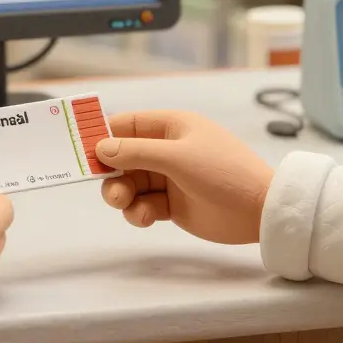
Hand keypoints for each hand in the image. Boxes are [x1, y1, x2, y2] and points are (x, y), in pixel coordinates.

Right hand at [97, 111, 273, 244]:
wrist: (260, 212)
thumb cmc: (223, 172)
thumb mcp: (177, 157)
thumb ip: (135, 152)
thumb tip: (100, 148)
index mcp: (171, 126)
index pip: (126, 125)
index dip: (103, 137)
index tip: (82, 153)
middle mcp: (167, 149)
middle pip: (123, 158)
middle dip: (112, 174)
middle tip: (112, 191)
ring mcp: (170, 177)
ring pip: (130, 184)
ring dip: (123, 196)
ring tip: (128, 206)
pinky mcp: (173, 204)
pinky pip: (143, 205)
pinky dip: (139, 212)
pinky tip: (146, 218)